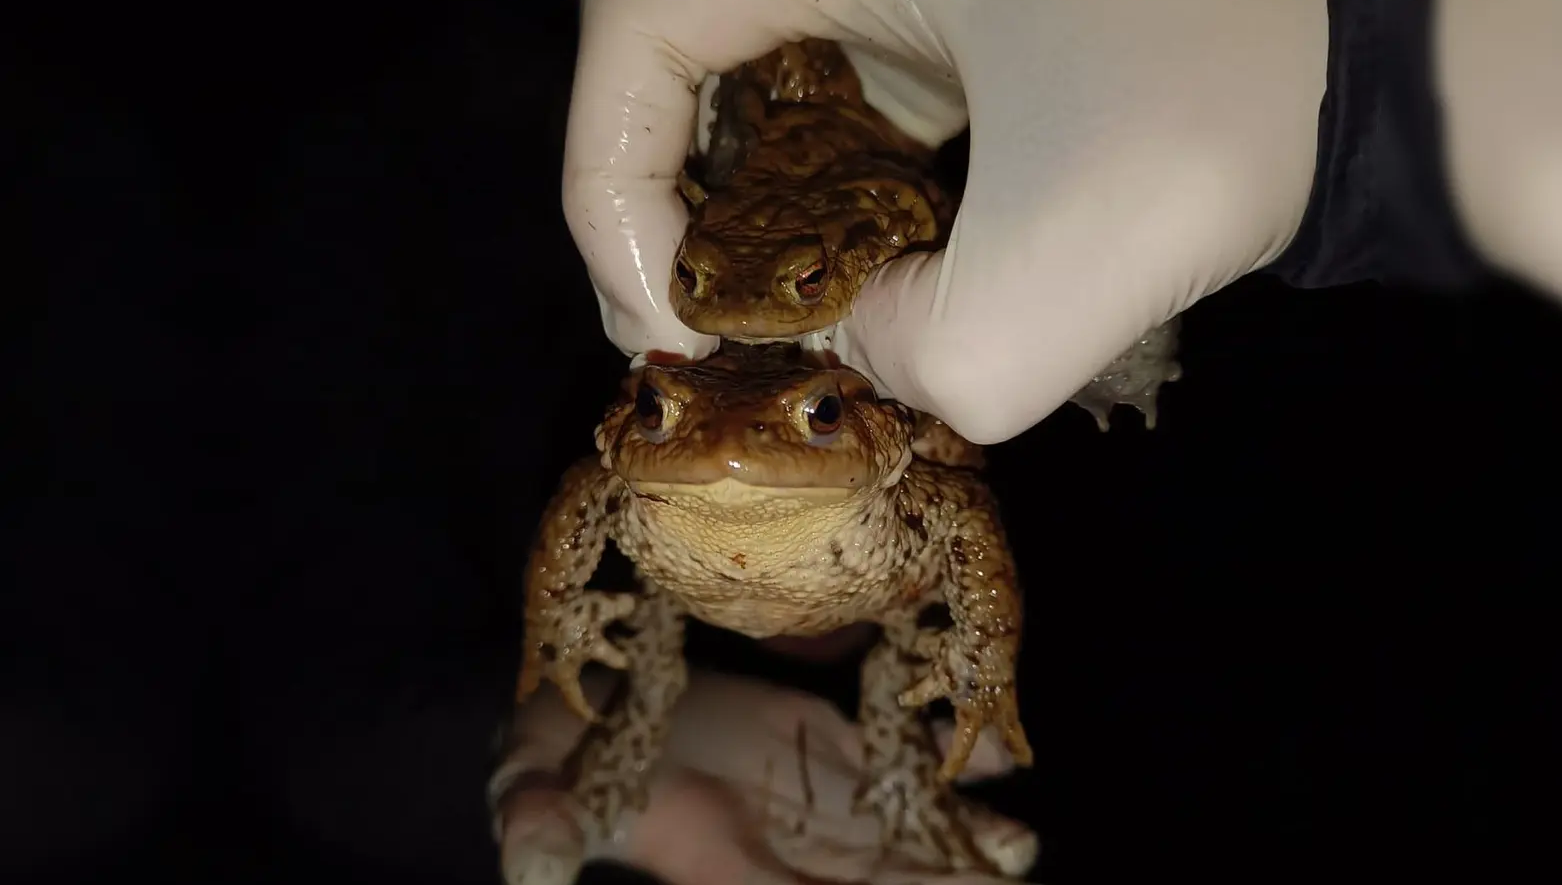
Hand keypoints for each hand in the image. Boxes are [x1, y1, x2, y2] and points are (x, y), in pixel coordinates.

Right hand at [489, 667, 1039, 884]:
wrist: (583, 711)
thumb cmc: (551, 761)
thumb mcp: (530, 791)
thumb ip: (537, 828)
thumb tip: (529, 871)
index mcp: (720, 867)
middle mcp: (783, 846)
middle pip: (874, 883)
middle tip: (1005, 879)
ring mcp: (814, 794)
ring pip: (903, 831)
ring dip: (962, 843)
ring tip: (1016, 845)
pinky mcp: (827, 742)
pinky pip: (898, 758)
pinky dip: (948, 765)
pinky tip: (997, 766)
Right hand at [563, 0, 1325, 442]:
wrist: (1384, 40)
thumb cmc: (1239, 89)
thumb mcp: (1072, 257)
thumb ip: (928, 359)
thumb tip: (860, 344)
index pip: (632, 43)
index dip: (613, 200)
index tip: (677, 328)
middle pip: (678, 66)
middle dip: (674, 214)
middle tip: (705, 340)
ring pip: (755, 86)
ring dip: (752, 209)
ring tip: (785, 318)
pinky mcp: (944, 4)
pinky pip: (834, 93)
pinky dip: (825, 189)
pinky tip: (864, 266)